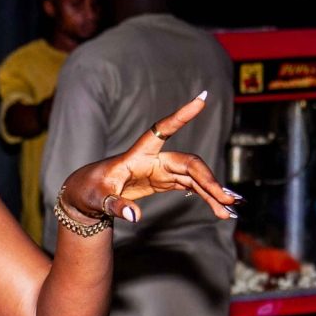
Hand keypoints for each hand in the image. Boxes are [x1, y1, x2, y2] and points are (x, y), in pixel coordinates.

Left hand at [60, 93, 240, 223]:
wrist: (86, 195)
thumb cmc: (90, 191)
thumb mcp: (97, 199)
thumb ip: (115, 205)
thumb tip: (134, 216)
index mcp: (137, 155)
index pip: (161, 130)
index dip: (180, 116)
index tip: (201, 99)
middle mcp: (154, 159)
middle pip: (188, 163)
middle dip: (209, 180)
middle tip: (228, 199)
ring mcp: (161, 170)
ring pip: (194, 177)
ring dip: (212, 193)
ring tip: (229, 210)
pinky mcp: (164, 182)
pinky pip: (190, 187)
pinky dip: (205, 197)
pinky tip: (219, 208)